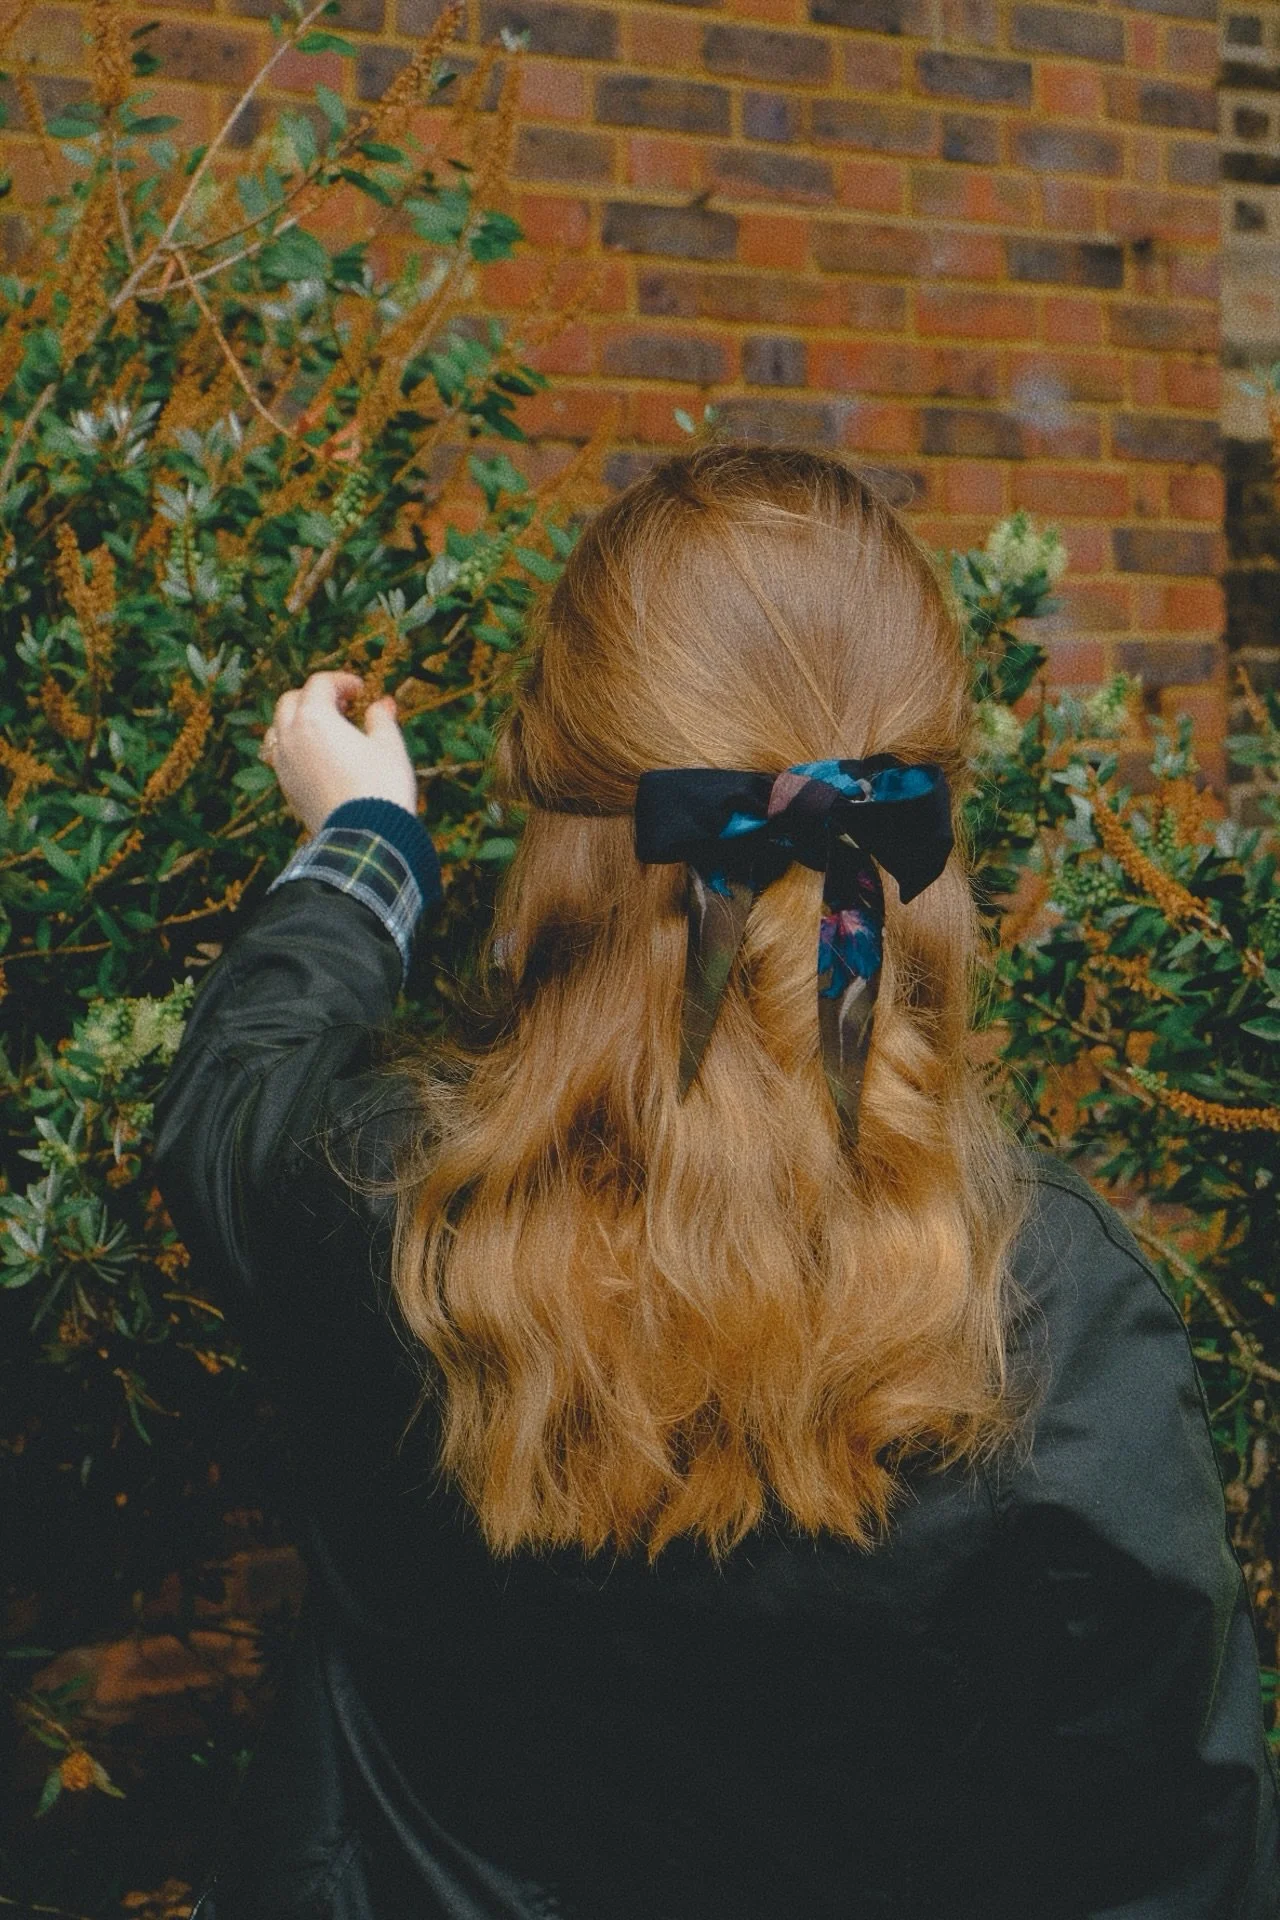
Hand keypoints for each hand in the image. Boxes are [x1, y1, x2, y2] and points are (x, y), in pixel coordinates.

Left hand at [259, 671, 417, 834]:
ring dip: (299, 721)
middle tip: (343, 706)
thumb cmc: (381, 786)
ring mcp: (284, 764)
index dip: (342, 681)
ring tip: (326, 731)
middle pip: (291, 701)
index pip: (319, 684)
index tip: (362, 691)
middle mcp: (291, 737)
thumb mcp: (389, 746)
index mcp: (314, 719)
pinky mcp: (287, 788)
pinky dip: (296, 747)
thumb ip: (381, 718)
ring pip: (279, 729)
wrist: (367, 837)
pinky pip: (282, 756)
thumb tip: (381, 705)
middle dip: (315, 697)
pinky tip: (320, 757)